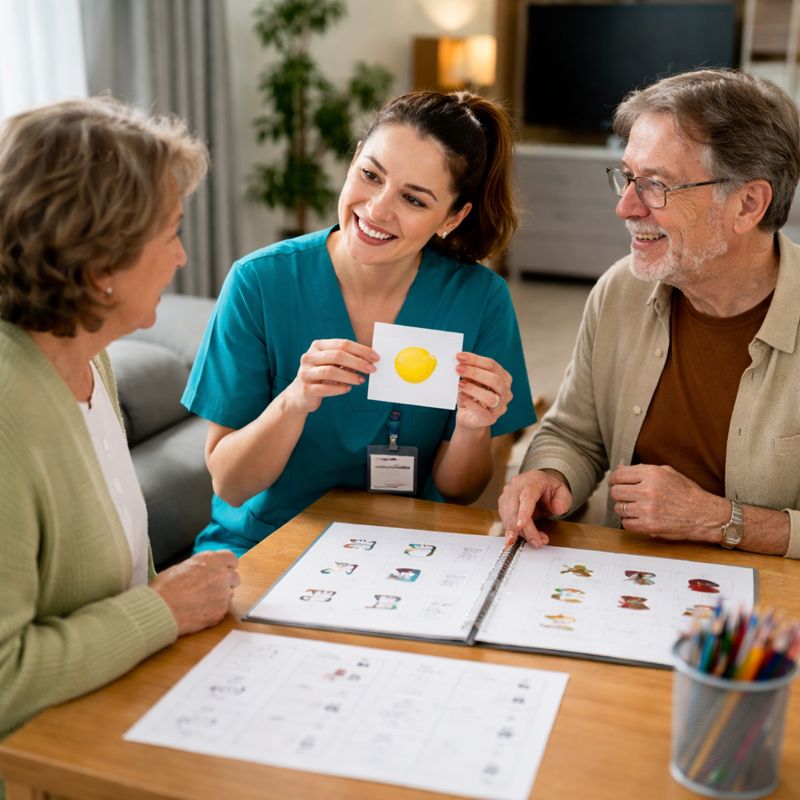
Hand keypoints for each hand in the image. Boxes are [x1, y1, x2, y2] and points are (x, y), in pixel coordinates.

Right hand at [150, 550, 239, 635]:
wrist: (161, 611)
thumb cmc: (165, 589)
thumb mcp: (180, 567)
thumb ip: (198, 567)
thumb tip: (201, 570)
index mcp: (211, 560)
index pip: (231, 559)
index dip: (226, 566)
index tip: (222, 571)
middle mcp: (222, 574)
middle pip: (234, 577)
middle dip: (225, 582)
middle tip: (211, 589)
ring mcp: (224, 593)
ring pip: (229, 594)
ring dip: (220, 597)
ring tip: (201, 602)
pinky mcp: (222, 611)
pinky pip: (223, 610)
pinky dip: (214, 611)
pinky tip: (199, 612)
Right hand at [285, 339, 378, 413]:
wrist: (300, 395)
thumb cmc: (322, 376)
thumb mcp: (332, 364)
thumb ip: (347, 359)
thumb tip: (370, 359)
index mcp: (317, 346)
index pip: (342, 344)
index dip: (361, 350)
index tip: (375, 357)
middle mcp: (309, 357)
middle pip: (337, 355)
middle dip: (358, 362)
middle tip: (372, 369)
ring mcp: (305, 373)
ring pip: (330, 371)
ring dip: (349, 376)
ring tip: (361, 380)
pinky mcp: (306, 389)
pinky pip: (325, 388)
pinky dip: (339, 388)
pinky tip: (348, 389)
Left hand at [454, 352, 512, 429]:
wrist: (469, 418)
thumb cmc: (471, 396)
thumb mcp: (470, 381)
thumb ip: (468, 372)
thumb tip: (459, 362)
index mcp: (503, 378)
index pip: (492, 365)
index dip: (475, 360)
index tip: (459, 357)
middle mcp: (506, 392)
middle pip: (494, 379)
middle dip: (475, 372)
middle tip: (458, 369)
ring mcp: (500, 407)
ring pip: (491, 397)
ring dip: (473, 389)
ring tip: (460, 384)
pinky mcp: (491, 419)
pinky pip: (482, 411)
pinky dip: (470, 403)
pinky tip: (461, 397)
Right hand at [499, 469, 571, 547]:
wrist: (539, 484)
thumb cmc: (549, 488)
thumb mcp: (563, 492)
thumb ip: (563, 501)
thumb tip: (557, 509)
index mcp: (532, 481)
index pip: (526, 497)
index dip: (523, 512)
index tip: (521, 525)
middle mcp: (516, 486)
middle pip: (515, 510)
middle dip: (525, 530)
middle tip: (537, 542)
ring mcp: (507, 494)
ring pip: (508, 517)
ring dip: (520, 533)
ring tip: (535, 540)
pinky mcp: (503, 504)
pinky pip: (505, 521)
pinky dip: (514, 531)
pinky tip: (524, 536)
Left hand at [608, 464, 727, 541]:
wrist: (704, 514)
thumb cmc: (687, 492)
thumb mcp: (667, 473)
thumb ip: (642, 469)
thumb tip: (619, 470)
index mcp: (652, 474)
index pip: (619, 475)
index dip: (613, 479)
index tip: (614, 482)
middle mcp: (648, 491)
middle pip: (616, 492)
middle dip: (619, 494)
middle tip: (626, 496)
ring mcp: (647, 509)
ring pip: (619, 508)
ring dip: (624, 508)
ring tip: (635, 507)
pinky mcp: (649, 526)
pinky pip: (626, 523)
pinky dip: (629, 521)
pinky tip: (638, 517)